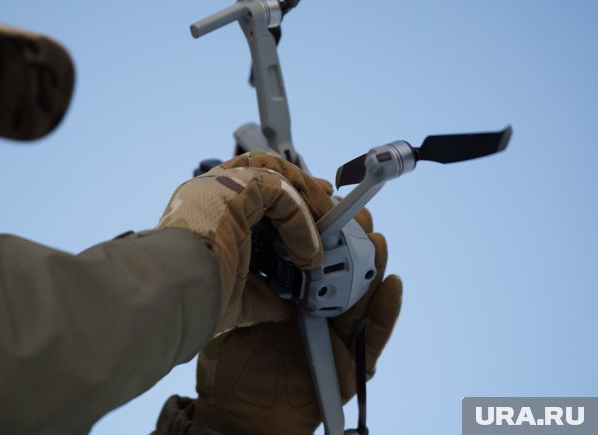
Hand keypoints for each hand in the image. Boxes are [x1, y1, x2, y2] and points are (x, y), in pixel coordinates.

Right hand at [157, 152, 331, 333]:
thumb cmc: (195, 301)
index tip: (312, 214)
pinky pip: (280, 193)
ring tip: (327, 225)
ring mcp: (220, 185)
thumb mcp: (237, 297)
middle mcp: (210, 191)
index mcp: (205, 212)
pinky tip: (307, 250)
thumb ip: (263, 295)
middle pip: (266, 173)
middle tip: (327, 203)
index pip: (251, 190)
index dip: (285, 199)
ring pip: (276, 176)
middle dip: (301, 188)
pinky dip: (301, 220)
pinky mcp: (234, 189)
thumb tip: (286, 305)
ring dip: (305, 200)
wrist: (174, 297)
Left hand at [193, 208, 402, 434]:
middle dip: (354, 246)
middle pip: (345, 276)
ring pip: (364, 299)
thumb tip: (247, 237)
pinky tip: (391, 285)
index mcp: (293, 301)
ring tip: (378, 242)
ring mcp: (337, 340)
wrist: (235, 416)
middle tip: (360, 218)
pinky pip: (373, 338)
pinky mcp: (350, 368)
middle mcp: (318, 316)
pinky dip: (385, 312)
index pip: (316, 263)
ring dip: (374, 269)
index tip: (331, 208)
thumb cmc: (231, 368)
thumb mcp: (235, 314)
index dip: (326, 237)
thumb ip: (248, 285)